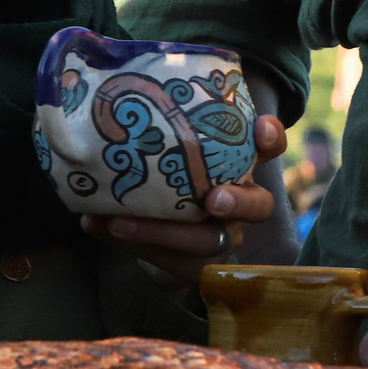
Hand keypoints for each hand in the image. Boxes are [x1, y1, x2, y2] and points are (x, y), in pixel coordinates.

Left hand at [80, 113, 287, 283]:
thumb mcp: (171, 150)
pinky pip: (166, 259)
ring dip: (163, 231)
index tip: (261, 129)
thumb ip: (153, 130)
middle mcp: (239, 204)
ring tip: (120, 224)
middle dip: (239, 202)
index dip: (271, 138)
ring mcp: (219, 239)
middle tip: (212, 199)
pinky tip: (95, 224)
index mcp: (238, 165)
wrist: (165, 239)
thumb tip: (105, 102)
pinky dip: (129, 241)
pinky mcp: (193, 266)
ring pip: (206, 241)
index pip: (268, 148)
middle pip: (259, 206)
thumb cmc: (174, 179)